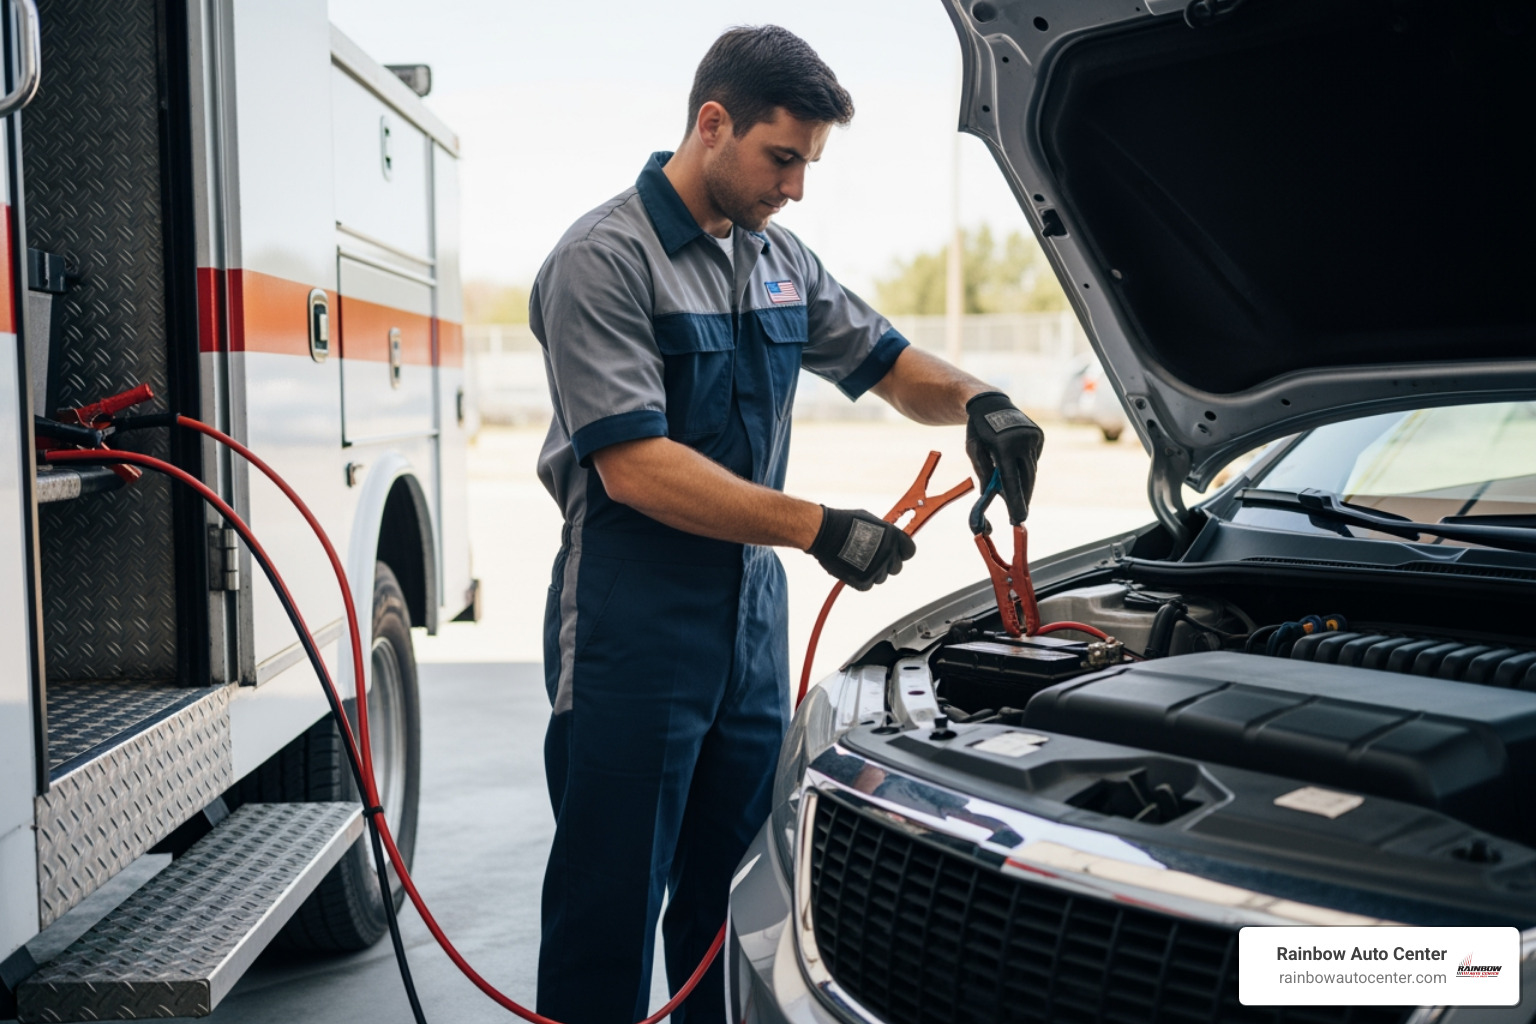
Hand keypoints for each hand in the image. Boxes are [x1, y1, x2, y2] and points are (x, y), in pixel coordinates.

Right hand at [807, 507, 915, 590]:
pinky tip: (851, 568)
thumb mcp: (870, 520)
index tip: (896, 552)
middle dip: (886, 563)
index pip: (910, 551)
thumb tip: (889, 537)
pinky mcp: (863, 581)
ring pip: (881, 577)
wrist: (824, 533)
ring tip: (856, 560)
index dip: (902, 552)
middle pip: (896, 567)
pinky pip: (867, 585)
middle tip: (872, 557)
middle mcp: (888, 554)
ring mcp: (877, 569)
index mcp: (893, 537)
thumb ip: (884, 532)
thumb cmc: (843, 522)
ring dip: (872, 571)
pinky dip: (861, 580)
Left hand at [965, 391, 1043, 524]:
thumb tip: (990, 496)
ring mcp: (1033, 437)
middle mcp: (1022, 441)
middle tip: (1020, 515)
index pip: (1012, 480)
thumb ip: (984, 473)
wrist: (991, 402)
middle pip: (1026, 478)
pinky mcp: (1039, 436)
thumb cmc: (978, 430)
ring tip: (1018, 498)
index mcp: (1004, 445)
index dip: (1015, 501)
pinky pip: (1032, 459)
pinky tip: (1017, 464)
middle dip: (1023, 498)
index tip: (1018, 518)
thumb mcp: (974, 450)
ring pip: (1031, 470)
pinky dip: (1025, 467)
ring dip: (1024, 484)